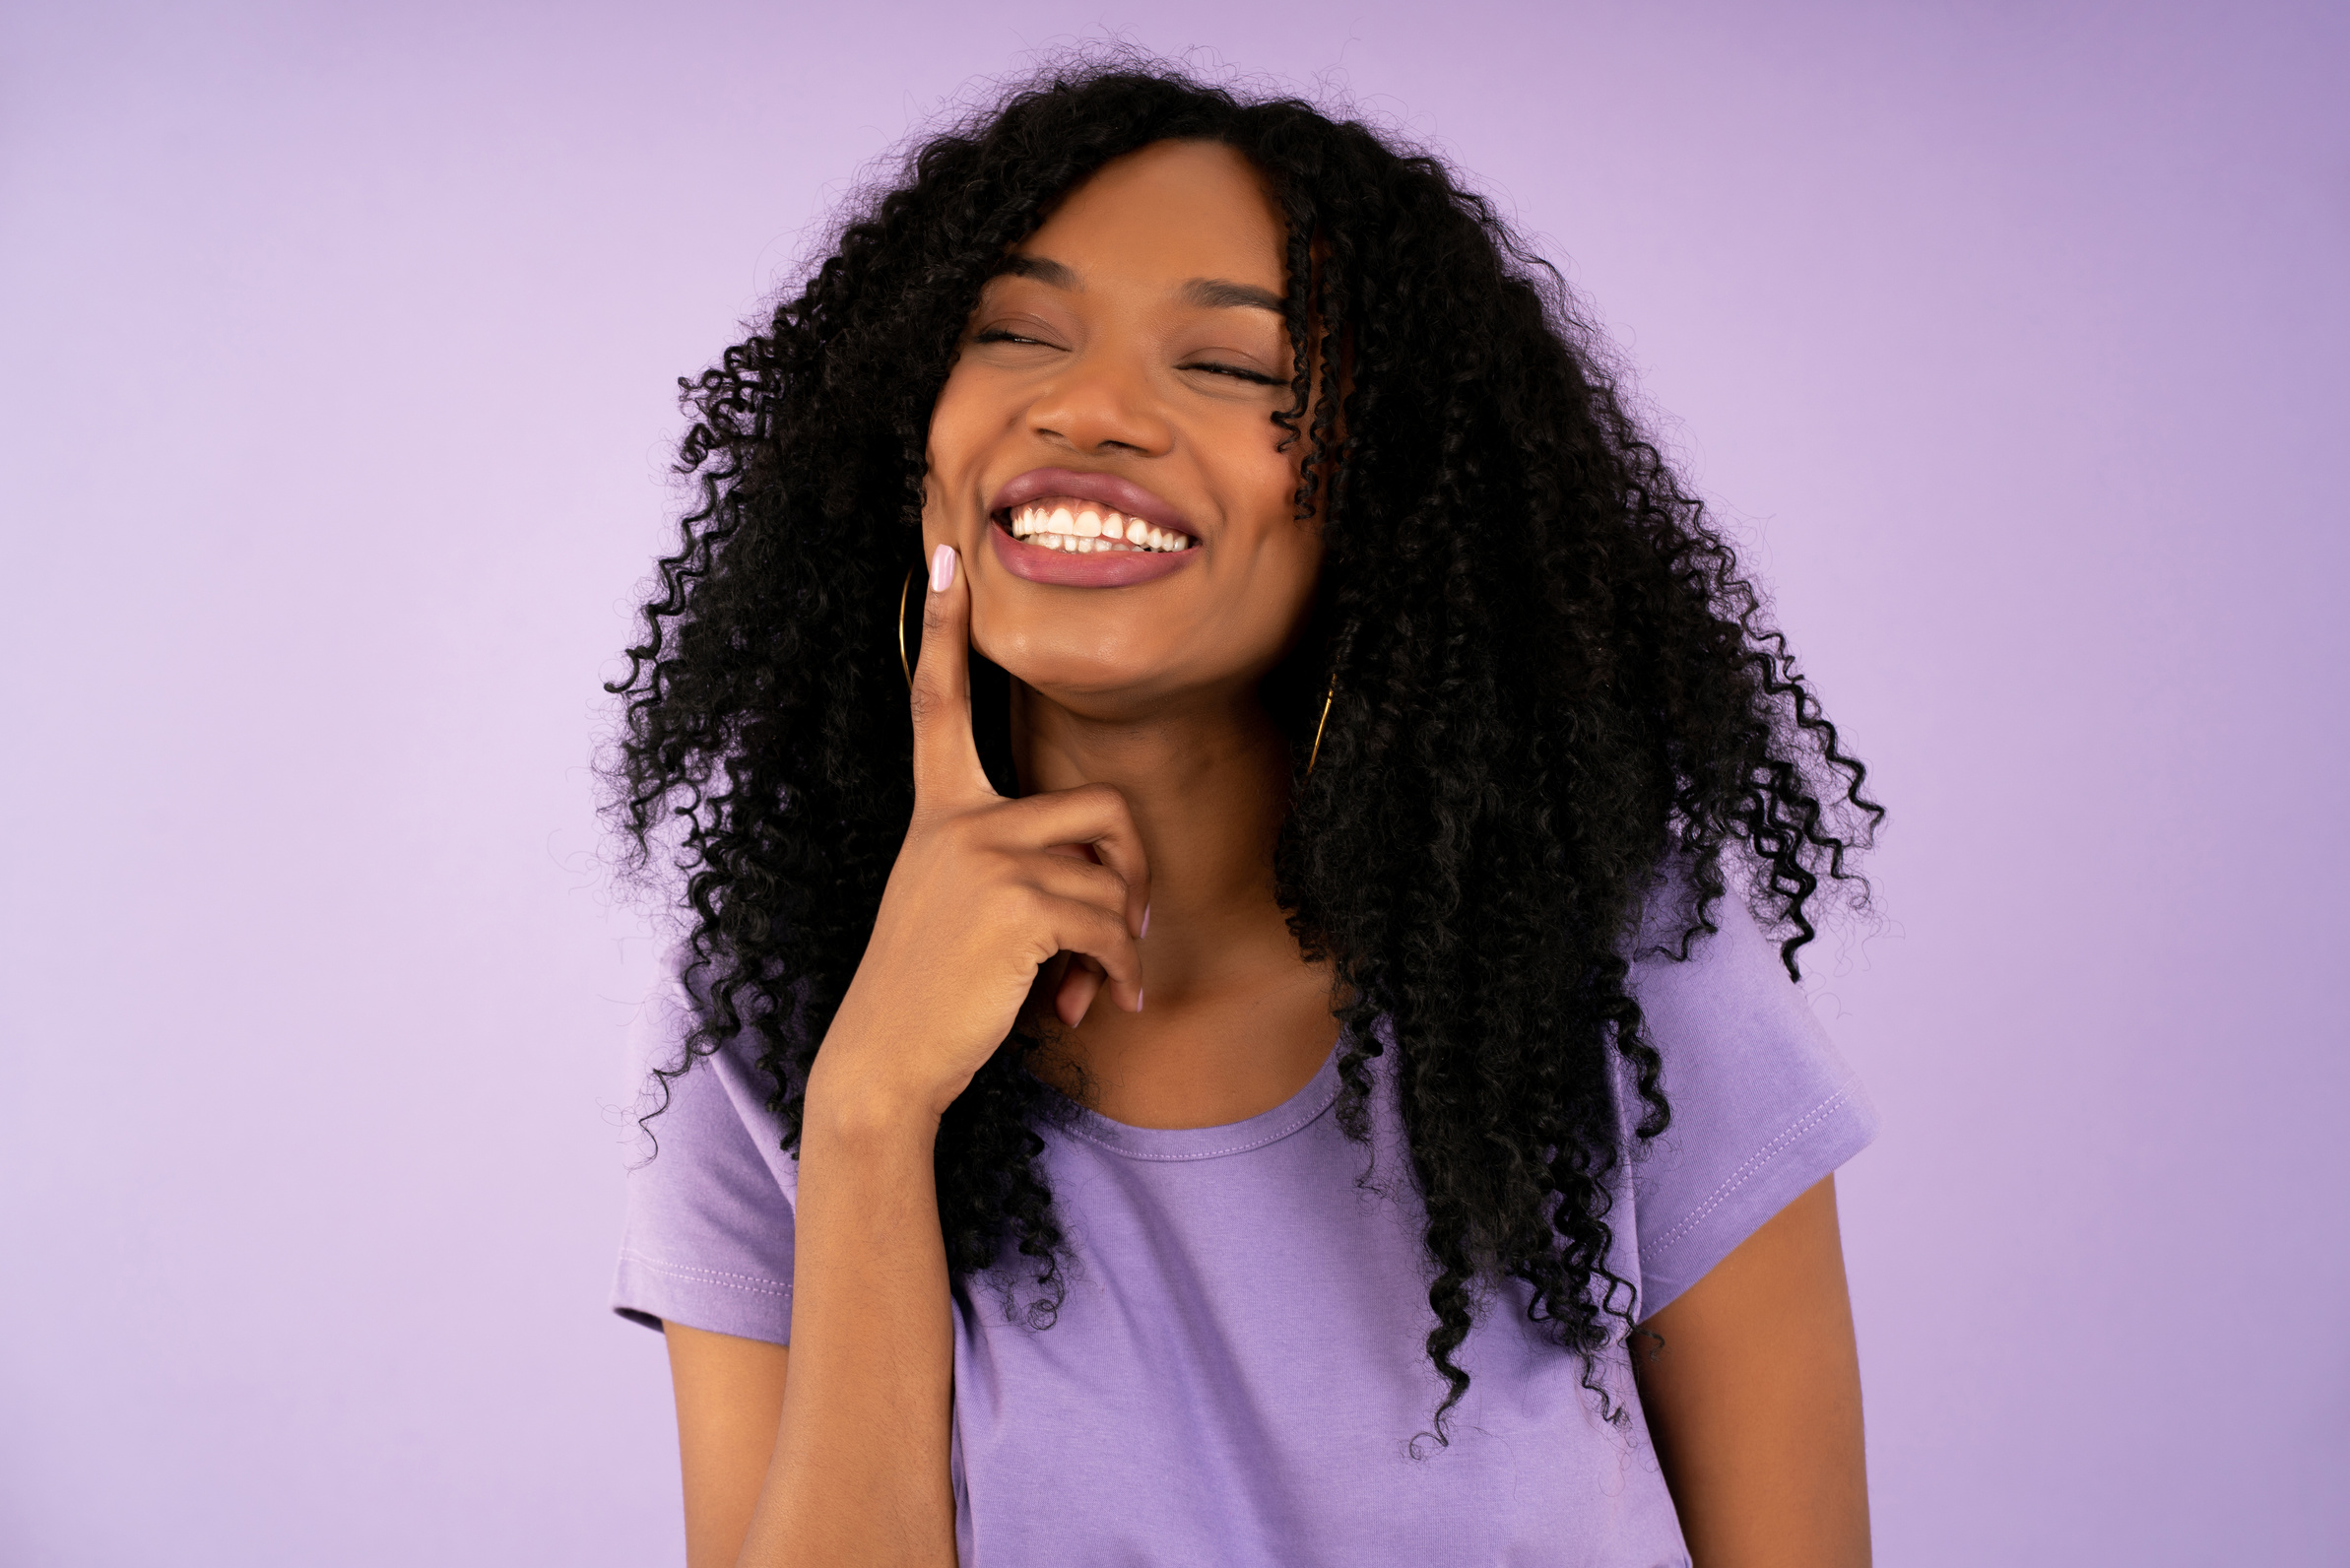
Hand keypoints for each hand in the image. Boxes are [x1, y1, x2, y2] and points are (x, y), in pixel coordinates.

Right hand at [813, 545, 1149, 1123]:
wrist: (885, 1059)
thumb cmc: (931, 992)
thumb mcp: (959, 908)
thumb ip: (1019, 876)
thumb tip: (1120, 903)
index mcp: (939, 811)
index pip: (936, 703)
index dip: (941, 631)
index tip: (945, 559)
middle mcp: (960, 820)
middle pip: (1105, 805)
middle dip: (1136, 872)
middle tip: (1129, 927)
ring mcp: (986, 857)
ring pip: (1113, 879)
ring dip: (1123, 945)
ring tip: (1094, 988)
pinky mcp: (1017, 903)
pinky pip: (1109, 924)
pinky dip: (1120, 972)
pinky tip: (1099, 1007)